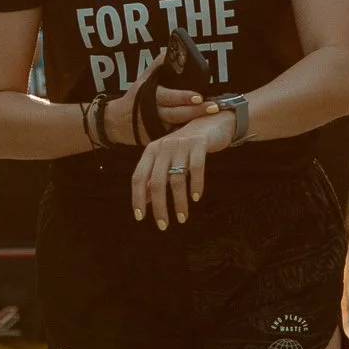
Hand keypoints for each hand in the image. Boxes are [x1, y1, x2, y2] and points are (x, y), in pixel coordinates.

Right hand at [102, 52, 206, 145]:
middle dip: (196, 111)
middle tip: (213, 107)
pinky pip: (176, 136)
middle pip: (178, 114)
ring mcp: (158, 129)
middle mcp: (155, 114)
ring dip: (195, 123)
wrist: (117, 123)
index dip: (183, 97)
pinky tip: (203, 131)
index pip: (169, 97)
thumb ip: (157, 65)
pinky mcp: (160, 139)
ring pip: (178, 127)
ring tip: (212, 117)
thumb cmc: (135, 97)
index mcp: (150, 97)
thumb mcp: (143, 79)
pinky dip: (188, 133)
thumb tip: (170, 49)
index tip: (199, 96)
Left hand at [130, 108, 233, 227]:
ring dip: (179, 202)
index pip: (138, 177)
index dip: (138, 198)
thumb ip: (154, 177)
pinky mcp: (198, 144)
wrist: (210, 123)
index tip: (140, 217)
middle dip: (159, 207)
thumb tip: (144, 202)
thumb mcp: (167, 159)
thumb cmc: (186, 146)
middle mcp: (163, 147)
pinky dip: (196, 185)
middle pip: (156, 182)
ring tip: (182, 218)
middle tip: (163, 225)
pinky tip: (196, 198)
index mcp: (151, 151)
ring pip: (176, 179)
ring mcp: (181, 144)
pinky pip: (197, 169)